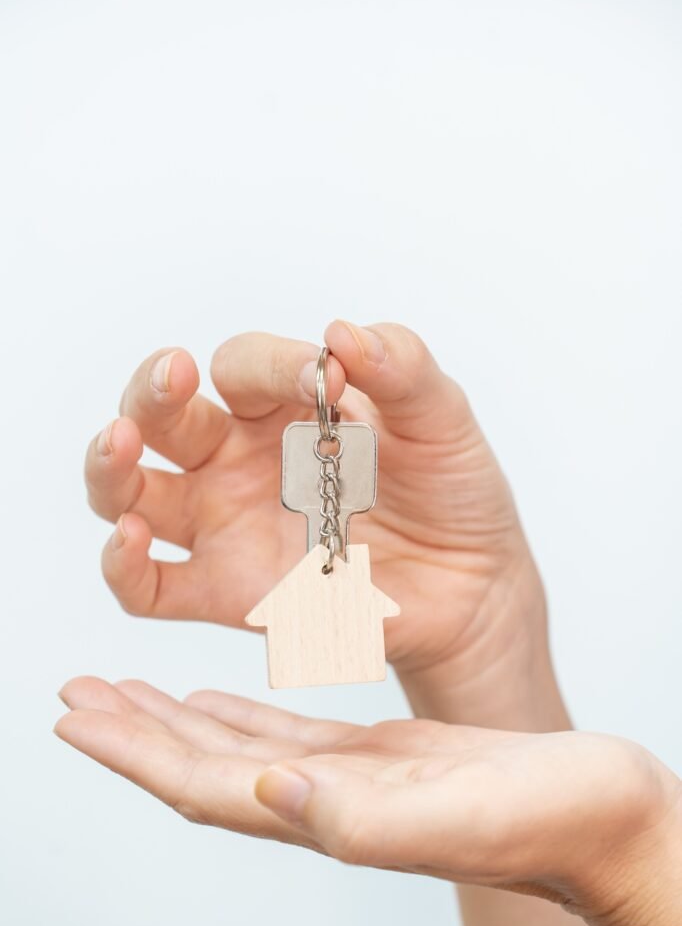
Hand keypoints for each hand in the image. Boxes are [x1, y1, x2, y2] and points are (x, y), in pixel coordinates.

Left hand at [55, 677, 681, 925]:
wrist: (606, 817)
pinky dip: (240, 715)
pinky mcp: (381, 756)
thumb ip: (354, 818)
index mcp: (331, 815)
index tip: (77, 717)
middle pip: (203, 766)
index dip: (135, 754)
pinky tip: (216, 701)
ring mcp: (350, 779)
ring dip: (176, 720)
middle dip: (135, 730)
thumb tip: (267, 793)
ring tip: (129, 691)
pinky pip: (288, 732)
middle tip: (78, 692)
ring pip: (237, 747)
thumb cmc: (549, 824)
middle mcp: (324, 800)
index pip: (205, 787)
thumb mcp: (453, 817)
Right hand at [85, 322, 556, 722]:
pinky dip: (122, 566)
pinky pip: (148, 587)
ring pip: (132, 491)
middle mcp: (239, 458)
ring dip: (110, 466)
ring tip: (123, 443)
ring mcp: (225, 524)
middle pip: (161, 416)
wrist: (474, 583)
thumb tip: (342, 332)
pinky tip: (129, 540)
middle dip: (150, 391)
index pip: (241, 365)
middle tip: (172, 374)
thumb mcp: (441, 418)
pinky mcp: (225, 592)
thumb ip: (401, 368)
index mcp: (283, 406)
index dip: (274, 365)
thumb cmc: (453, 491)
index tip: (329, 382)